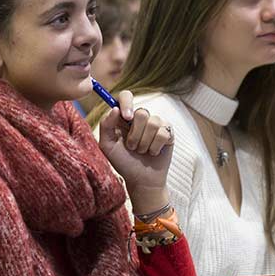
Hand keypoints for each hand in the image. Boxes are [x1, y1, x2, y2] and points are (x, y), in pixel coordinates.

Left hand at [96, 90, 173, 213]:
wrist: (141, 180)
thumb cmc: (123, 162)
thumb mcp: (107, 146)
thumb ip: (106, 126)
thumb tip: (115, 109)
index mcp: (124, 117)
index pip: (126, 96)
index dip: (127, 103)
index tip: (126, 117)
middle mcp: (140, 118)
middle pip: (141, 112)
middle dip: (135, 134)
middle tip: (132, 147)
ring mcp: (156, 124)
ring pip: (153, 123)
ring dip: (145, 143)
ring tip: (142, 151)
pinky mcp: (168, 133)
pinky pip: (163, 133)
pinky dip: (155, 147)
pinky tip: (153, 152)